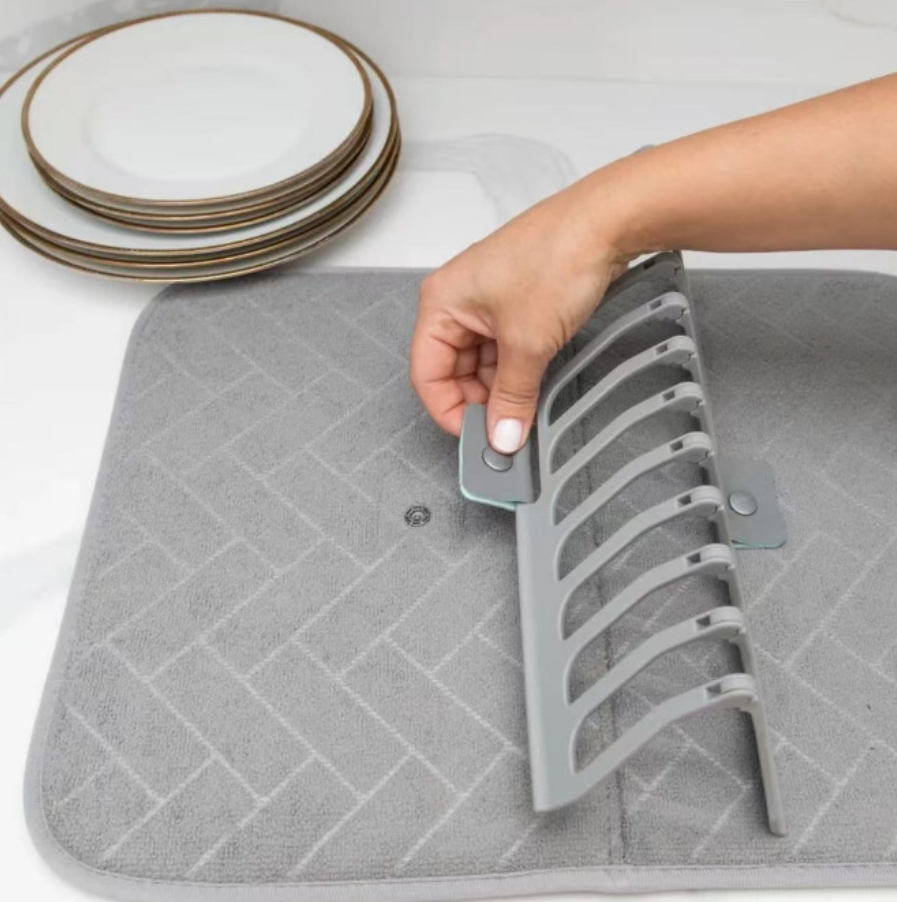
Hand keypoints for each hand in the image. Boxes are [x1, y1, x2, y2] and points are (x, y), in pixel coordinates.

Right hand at [410, 179, 633, 451]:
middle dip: (480, 402)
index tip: (478, 439)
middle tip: (507, 430)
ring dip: (502, 388)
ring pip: (482, 363)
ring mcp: (488, 301)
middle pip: (453, 371)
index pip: (427, 375)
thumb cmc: (557, 258)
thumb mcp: (528, 343)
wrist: (607, 221)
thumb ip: (511, 397)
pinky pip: (505, 349)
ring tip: (527, 409)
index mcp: (441, 304)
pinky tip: (536, 387)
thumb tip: (502, 437)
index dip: (450, 412)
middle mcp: (458, 301)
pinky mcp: (516, 302)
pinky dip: (518, 372)